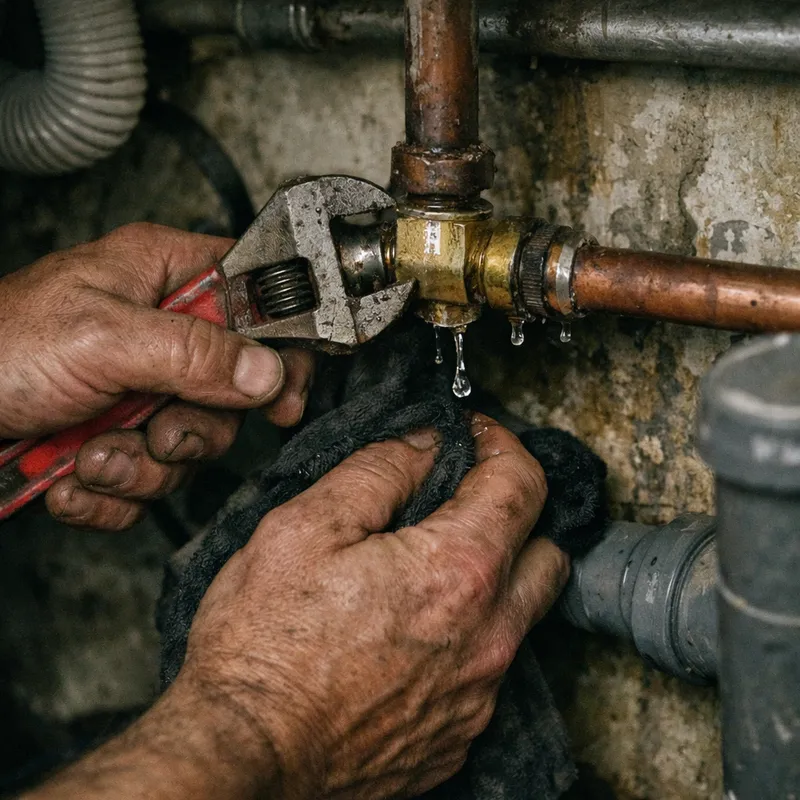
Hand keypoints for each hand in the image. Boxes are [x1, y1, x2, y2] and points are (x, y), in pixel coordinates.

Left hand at [0, 223, 313, 529]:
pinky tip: (71, 475)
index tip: (283, 394)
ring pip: (193, 445)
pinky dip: (112, 493)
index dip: (280, 345)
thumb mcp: (102, 338)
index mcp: (162, 278)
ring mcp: (142, 392)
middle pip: (234, 390)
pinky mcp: (121, 440)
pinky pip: (151, 483)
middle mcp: (161, 335)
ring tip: (90, 454)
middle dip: (194, 427)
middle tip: (157, 429)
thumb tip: (266, 370)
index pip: (256, 299)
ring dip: (141, 465)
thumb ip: (192, 352)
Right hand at [176, 414, 568, 798]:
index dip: (501, 443)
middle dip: (516, 510)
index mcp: (457, 572)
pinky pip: (487, 669)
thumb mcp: (306, 526)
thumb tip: (426, 441)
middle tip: (466, 495)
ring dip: (494, 575)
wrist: (245, 758)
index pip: (523, 483)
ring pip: (520, 613)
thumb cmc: (263, 646)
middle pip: (547, 550)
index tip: (473, 436)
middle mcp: (487, 637)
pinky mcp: (458, 734)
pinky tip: (411, 631)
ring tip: (431, 563)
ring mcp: (478, 694)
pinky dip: (467, 635)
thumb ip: (380, 469)